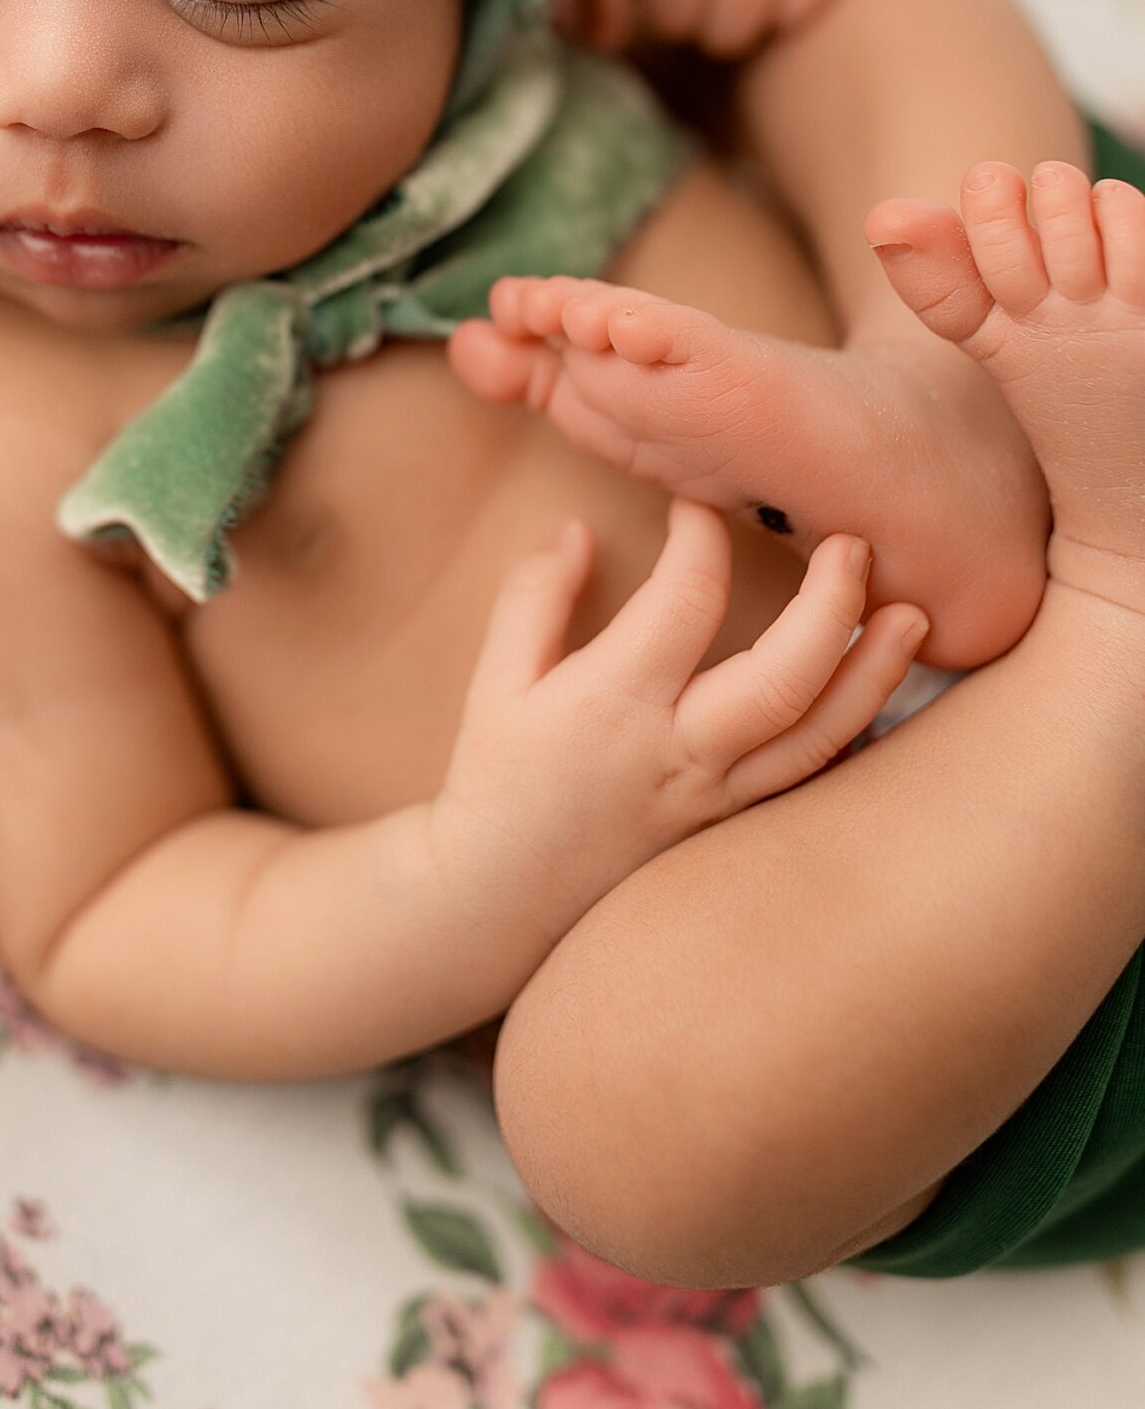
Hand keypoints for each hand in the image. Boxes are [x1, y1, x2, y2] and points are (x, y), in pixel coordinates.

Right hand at [428, 500, 927, 951]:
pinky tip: (889, 698)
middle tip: (854, 544)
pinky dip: (861, 740)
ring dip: (876, 674)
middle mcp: (679, 754)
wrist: (503, 902)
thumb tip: (578, 531)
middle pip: (785, 678)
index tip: (698, 506)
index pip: (686, 601)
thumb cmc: (497, 783)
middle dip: (833, 604)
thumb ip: (533, 598)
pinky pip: (815, 785)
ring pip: (821, 738)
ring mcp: (718, 799)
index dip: (702, 538)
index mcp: (612, 704)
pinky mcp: (737, 828)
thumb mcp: (496, 682)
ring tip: (913, 615)